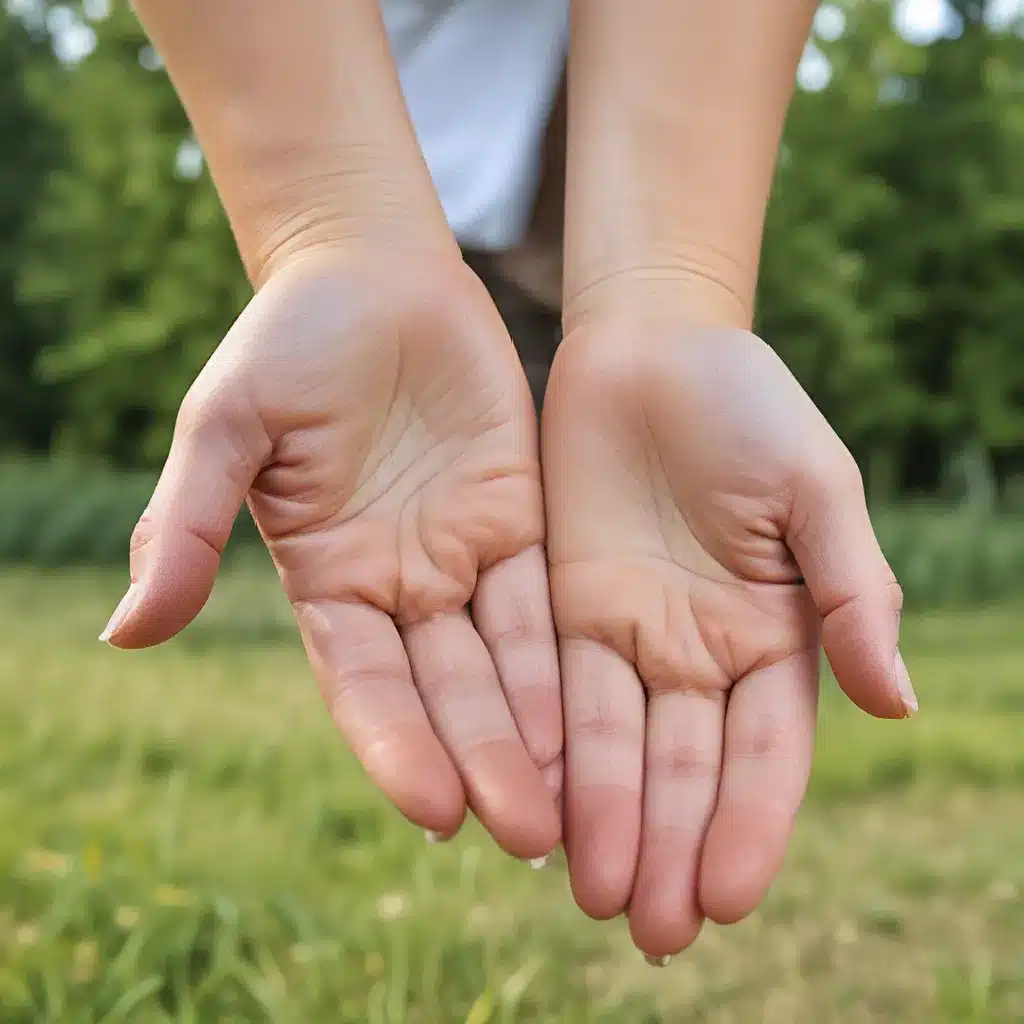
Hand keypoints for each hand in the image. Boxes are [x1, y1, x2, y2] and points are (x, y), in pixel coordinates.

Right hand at [102, 248, 562, 860]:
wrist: (372, 273)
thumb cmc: (289, 342)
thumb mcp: (227, 426)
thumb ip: (186, 526)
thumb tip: (126, 632)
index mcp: (327, 581)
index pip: (364, 685)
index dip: (398, 746)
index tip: (438, 809)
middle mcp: (398, 586)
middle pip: (446, 692)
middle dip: (485, 761)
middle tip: (529, 837)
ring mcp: (463, 556)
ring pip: (506, 661)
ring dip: (539, 729)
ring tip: (580, 802)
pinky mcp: (520, 520)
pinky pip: (549, 597)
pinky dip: (571, 653)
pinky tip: (604, 710)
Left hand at [543, 322, 915, 958]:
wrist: (652, 347)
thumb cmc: (748, 408)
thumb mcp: (816, 490)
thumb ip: (854, 593)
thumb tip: (898, 703)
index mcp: (776, 632)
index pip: (765, 750)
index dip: (748, 823)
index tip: (726, 894)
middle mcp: (700, 649)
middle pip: (686, 766)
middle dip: (671, 847)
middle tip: (651, 932)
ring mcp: (628, 632)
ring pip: (617, 745)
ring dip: (608, 821)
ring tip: (595, 897)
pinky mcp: (562, 606)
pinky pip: (554, 691)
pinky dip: (552, 754)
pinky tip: (540, 814)